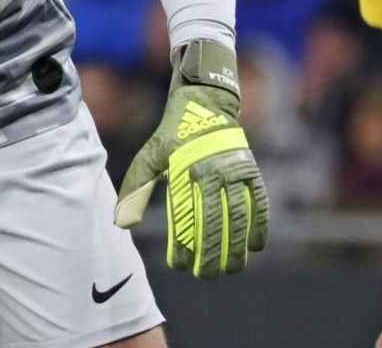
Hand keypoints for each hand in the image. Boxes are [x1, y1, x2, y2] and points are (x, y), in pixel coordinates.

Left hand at [113, 39, 269, 276]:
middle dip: (209, 252)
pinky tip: (256, 248)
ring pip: (237, 216)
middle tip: (205, 276)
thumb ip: (136, 191)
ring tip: (231, 270)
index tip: (179, 265)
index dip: (181, 243)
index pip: (183, 215)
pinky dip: (260, 225)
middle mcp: (210, 171)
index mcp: (182, 170)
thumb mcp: (149, 158)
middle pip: (212, 221)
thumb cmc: (172, 137)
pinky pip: (259, 203)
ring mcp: (234, 171)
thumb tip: (121, 224)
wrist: (204, 104)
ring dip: (236, 246)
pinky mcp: (251, 170)